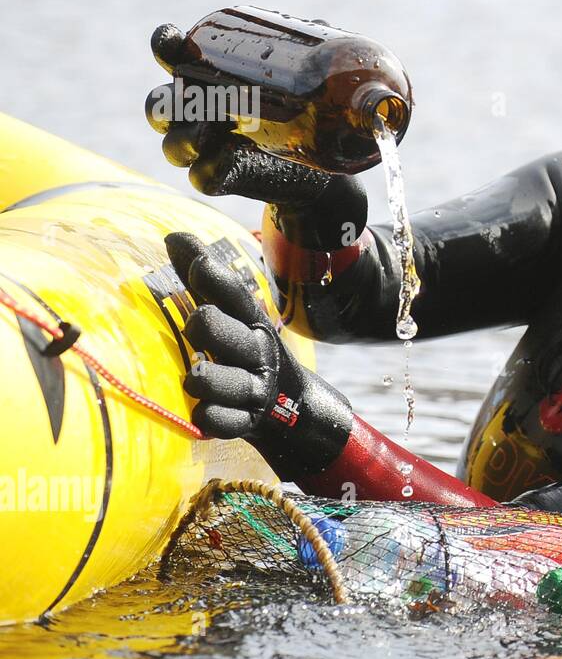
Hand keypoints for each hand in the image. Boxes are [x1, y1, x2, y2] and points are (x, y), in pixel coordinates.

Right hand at [144, 22, 349, 208]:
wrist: (314, 166)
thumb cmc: (298, 108)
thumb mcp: (301, 77)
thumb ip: (303, 52)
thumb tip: (317, 25)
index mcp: (205, 76)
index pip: (170, 56)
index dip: (164, 46)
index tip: (171, 41)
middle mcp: (195, 111)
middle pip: (158, 105)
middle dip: (168, 102)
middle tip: (193, 99)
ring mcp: (204, 148)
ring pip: (173, 144)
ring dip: (185, 139)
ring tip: (209, 131)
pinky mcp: (220, 177)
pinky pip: (200, 177)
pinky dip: (209, 169)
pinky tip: (226, 159)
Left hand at [167, 231, 352, 480]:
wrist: (291, 409)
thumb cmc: (243, 351)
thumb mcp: (232, 314)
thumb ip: (200, 278)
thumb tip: (172, 235)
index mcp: (253, 323)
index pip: (237, 295)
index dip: (216, 279)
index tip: (193, 260)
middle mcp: (257, 354)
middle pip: (231, 335)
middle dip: (209, 327)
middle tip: (194, 324)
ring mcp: (254, 389)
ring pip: (227, 382)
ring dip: (207, 378)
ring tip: (195, 376)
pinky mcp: (247, 422)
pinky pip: (226, 421)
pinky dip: (213, 417)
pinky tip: (203, 412)